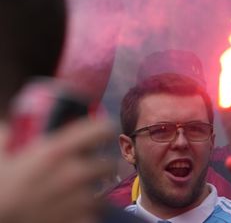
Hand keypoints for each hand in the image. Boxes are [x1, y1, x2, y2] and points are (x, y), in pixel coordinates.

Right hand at [0, 118, 114, 222]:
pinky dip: (86, 216)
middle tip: (87, 172)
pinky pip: (94, 216)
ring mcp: (78, 199)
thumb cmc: (0, 189)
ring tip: (76, 196)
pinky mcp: (79, 220)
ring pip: (102, 194)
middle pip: (107, 165)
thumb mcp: (0, 158)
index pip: (100, 130)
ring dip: (92, 195)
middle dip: (98, 168)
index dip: (103, 130)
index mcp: (57, 151)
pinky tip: (73, 213)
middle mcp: (73, 172)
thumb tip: (8, 128)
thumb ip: (7, 138)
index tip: (102, 134)